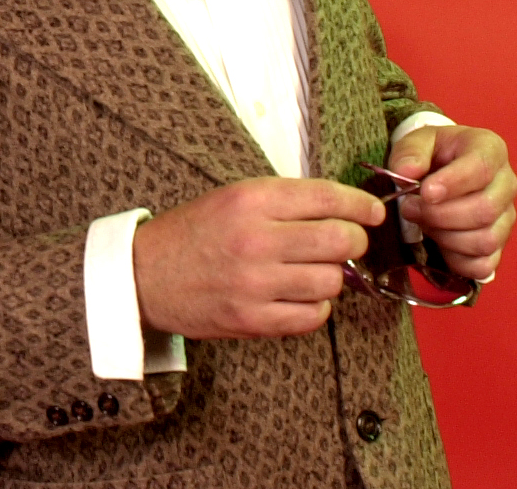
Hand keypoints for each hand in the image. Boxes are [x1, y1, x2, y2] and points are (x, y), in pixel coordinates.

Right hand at [132, 178, 383, 339]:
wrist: (143, 275)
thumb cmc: (192, 232)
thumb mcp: (231, 197)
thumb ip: (284, 201)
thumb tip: (344, 211)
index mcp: (250, 200)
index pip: (326, 198)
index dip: (361, 204)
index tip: (373, 211)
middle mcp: (255, 239)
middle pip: (341, 240)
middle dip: (353, 240)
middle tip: (345, 242)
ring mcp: (255, 283)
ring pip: (332, 281)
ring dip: (331, 276)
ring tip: (309, 270)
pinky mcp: (253, 319)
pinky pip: (314, 316)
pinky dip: (315, 306)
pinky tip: (297, 295)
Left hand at [389, 124, 516, 280]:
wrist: (442, 169)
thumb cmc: (433, 153)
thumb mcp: (418, 140)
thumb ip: (410, 151)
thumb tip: (405, 171)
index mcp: (490, 150)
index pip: (481, 169)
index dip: (452, 183)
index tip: (425, 192)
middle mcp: (506, 184)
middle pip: (484, 210)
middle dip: (440, 214)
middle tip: (410, 208)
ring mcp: (506, 217)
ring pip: (485, 241)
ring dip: (445, 237)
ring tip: (423, 222)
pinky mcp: (499, 245)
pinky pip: (483, 265)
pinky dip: (456, 260)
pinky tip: (439, 243)